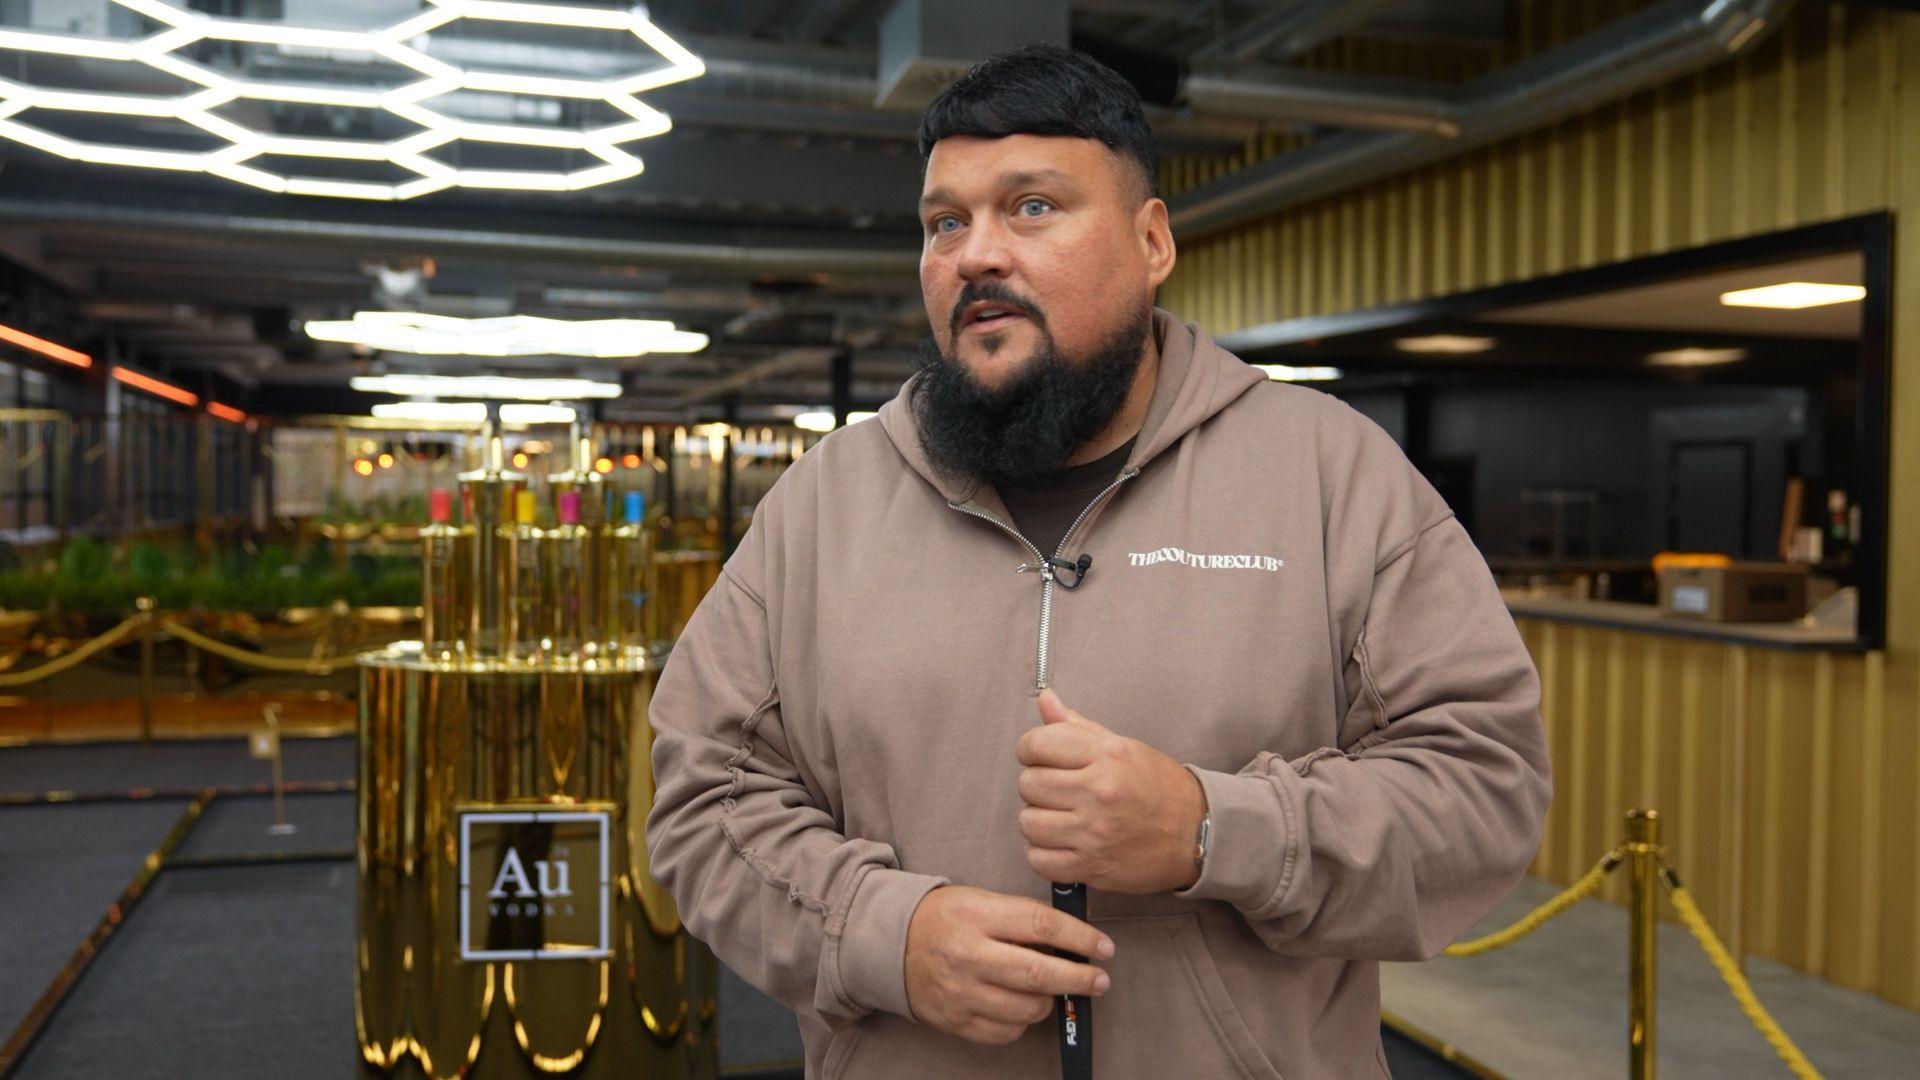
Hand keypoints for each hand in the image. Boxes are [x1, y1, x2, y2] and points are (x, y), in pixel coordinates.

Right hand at [903, 884, 1112, 1045]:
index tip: (1104, 947)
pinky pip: (1007, 1031)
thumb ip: (1021, 917)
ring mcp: (961, 992)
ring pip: (1027, 1008)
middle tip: (1101, 980)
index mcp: (977, 915)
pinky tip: (1020, 1005)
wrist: (890, 944)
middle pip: (1038, 973)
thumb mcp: (980, 900)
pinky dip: (1023, 1021)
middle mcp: (968, 954)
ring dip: (1050, 1001)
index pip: (1040, 925)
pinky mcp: (956, 1020)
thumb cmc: (945, 918)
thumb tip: (1071, 940)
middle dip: (1079, 979)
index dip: (1080, 938)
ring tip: (1051, 990)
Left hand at [1016, 689, 1207, 893]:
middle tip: (1057, 790)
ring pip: (1028, 822)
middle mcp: (1099, 792)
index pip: (1037, 743)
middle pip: (1028, 784)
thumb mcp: (1122, 747)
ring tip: (1060, 817)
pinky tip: (1062, 843)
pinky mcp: (1092, 867)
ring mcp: (1094, 833)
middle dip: (1036, 785)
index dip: (1031, 749)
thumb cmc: (1158, 787)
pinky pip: (1038, 859)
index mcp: (1107, 755)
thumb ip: (1077, 727)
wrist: (1196, 835)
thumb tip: (1044, 699)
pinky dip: (1043, 853)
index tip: (1042, 758)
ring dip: (1038, 820)